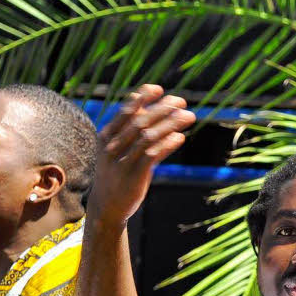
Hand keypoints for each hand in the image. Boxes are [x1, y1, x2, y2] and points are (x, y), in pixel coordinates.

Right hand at [90, 84, 195, 222]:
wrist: (107, 206)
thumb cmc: (117, 173)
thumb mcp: (119, 150)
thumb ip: (134, 132)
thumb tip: (152, 110)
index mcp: (106, 135)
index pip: (125, 110)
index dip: (142, 97)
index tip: (160, 89)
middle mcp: (111, 146)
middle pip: (140, 120)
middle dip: (163, 108)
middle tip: (182, 102)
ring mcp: (122, 161)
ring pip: (148, 136)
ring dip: (170, 124)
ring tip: (189, 116)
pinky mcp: (134, 176)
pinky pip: (151, 156)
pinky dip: (166, 144)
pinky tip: (180, 138)